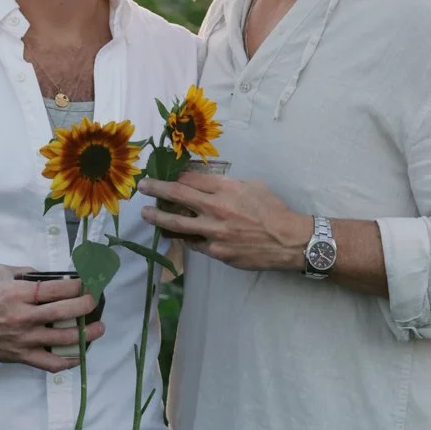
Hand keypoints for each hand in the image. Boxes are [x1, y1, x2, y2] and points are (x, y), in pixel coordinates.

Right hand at [0, 266, 103, 368]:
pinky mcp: (23, 356)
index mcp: (18, 293)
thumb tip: (52, 276)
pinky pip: (52, 363)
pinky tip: (80, 354)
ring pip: (64, 339)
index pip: (57, 288)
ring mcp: (25, 339)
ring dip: (87, 334)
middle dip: (87, 305)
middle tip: (96, 301)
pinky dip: (70, 361)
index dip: (79, 284)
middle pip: (66, 311)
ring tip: (99, 328)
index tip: (89, 282)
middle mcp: (24, 317)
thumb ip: (26, 272)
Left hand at [140, 174, 310, 272]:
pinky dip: (186, 238)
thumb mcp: (252, 186)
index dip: (176, 177)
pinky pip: (195, 243)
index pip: (191, 179)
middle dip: (156, 189)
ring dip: (159, 217)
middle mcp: (215, 208)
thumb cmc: (273, 210)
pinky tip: (177, 235)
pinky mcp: (216, 252)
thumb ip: (227, 185)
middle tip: (142, 187)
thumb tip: (209, 185)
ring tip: (148, 214)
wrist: (288, 241)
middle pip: (177, 195)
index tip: (167, 177)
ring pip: (177, 223)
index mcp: (225, 188)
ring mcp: (213, 232)